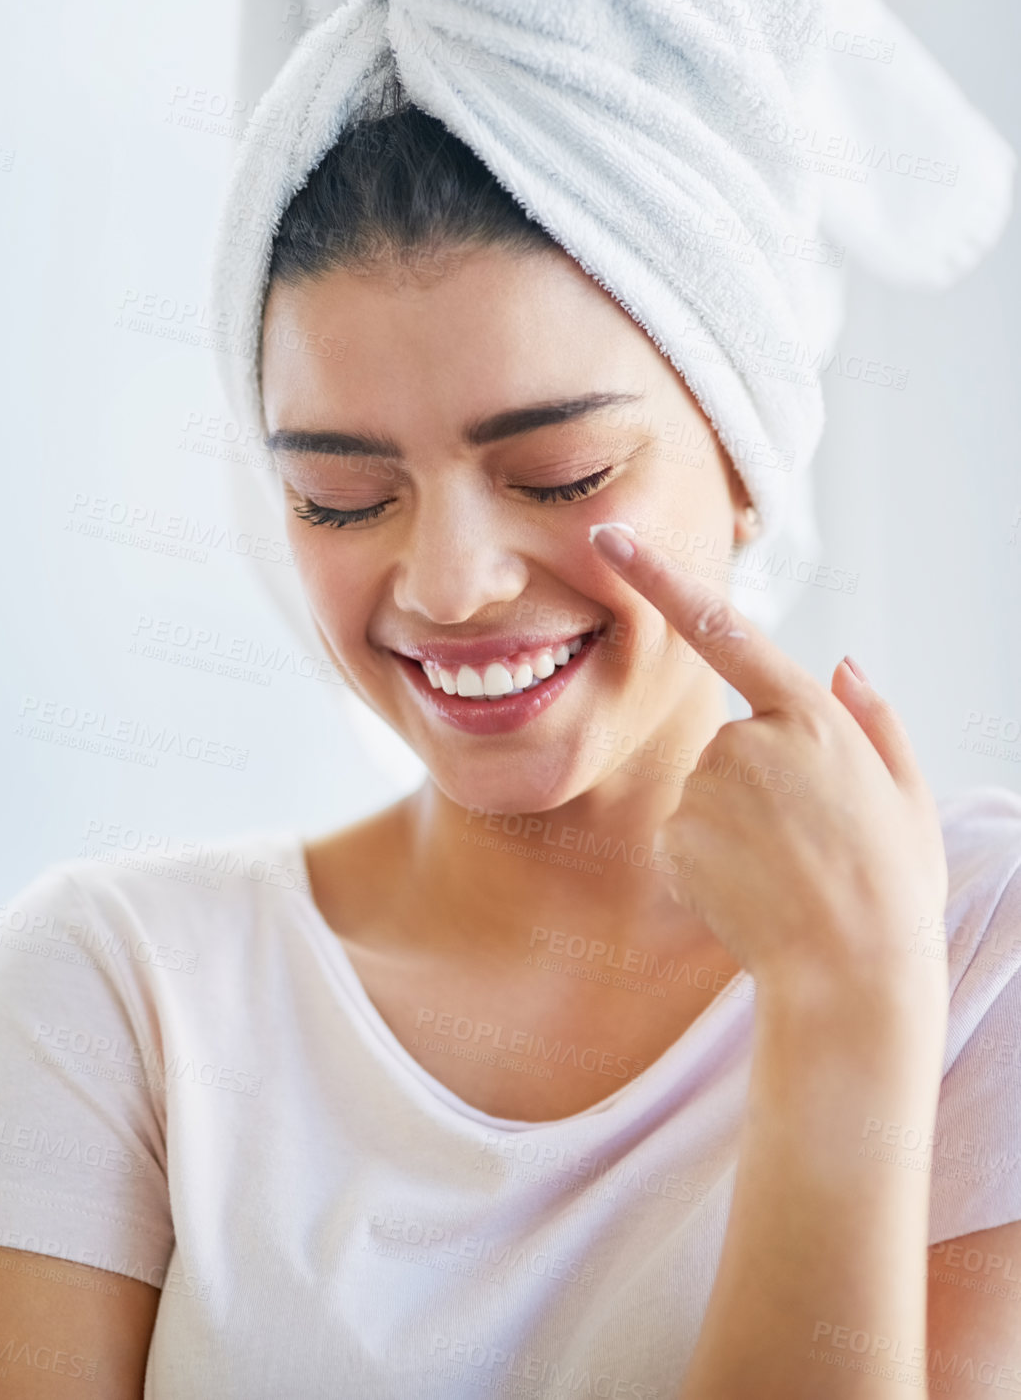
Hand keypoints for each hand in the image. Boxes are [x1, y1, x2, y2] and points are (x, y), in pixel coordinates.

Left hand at [588, 522, 948, 1006]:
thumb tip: (843, 662)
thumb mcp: (906, 791)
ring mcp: (705, 790)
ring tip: (789, 872)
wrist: (849, 978)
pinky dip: (712, 860)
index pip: (721, 627)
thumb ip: (872, 718)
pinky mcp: (674, 837)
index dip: (658, 576)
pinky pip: (687, 835)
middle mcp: (746, 741)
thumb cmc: (890, 886)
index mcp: (809, 716)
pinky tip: (754, 893)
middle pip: (734, 741)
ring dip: (738, 824)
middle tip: (811, 840)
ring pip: (709, 792)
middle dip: (761, 782)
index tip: (608, 537)